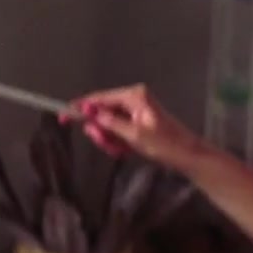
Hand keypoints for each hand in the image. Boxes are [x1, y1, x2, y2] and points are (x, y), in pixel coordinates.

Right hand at [61, 84, 206, 170]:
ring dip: (110, 140)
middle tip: (109, 145)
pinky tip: (126, 150)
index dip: (81, 108)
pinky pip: (117, 131)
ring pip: (107, 124)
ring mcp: (134, 111)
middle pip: (101, 112)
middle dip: (101, 131)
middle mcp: (132, 99)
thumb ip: (110, 123)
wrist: (188, 156)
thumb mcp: (134, 135)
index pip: (99, 98)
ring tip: (121, 150)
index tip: (64, 117)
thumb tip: (90, 112)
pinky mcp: (136, 122)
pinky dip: (117, 142)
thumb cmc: (165, 145)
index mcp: (133, 96)